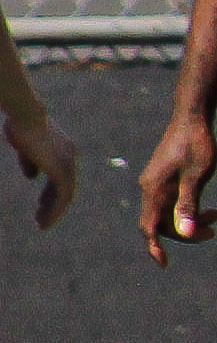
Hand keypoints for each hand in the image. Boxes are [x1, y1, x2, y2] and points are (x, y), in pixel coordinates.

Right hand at [9, 108, 73, 232]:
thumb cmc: (22, 126)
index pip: (61, 177)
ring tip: (42, 224)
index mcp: (63, 151)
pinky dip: (55, 210)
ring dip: (54, 211)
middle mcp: (69, 158)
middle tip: (42, 218)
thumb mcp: (26, 147)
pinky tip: (45, 220)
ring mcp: (67, 165)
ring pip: (66, 195)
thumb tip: (32, 177)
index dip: (51, 192)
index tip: (42, 203)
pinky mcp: (62, 171)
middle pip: (65, 187)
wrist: (26, 117)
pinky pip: (63, 196)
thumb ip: (31, 161)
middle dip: (53, 204)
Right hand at [137, 113, 213, 262]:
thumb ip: (189, 204)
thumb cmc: (197, 145)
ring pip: (169, 212)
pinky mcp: (165, 178)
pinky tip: (208, 208)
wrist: (193, 117)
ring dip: (190, 220)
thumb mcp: (197, 176)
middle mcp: (150, 188)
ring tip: (216, 217)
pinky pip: (172, 202)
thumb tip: (185, 232)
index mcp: (154, 190)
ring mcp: (157, 183)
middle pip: (161, 223)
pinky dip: (189, 209)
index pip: (149, 227)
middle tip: (213, 232)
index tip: (164, 263)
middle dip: (186, 232)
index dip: (155, 247)